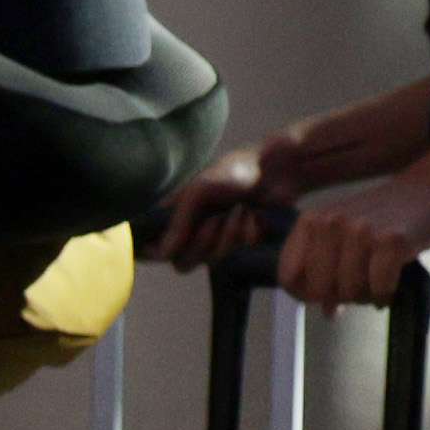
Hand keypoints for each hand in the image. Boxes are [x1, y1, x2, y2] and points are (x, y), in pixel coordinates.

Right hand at [150, 142, 286, 265]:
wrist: (276, 168)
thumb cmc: (233, 171)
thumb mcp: (199, 190)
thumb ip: (179, 222)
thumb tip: (162, 253)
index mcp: (176, 214)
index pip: (153, 247)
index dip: (155, 253)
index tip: (166, 249)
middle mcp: (193, 228)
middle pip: (184, 261)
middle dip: (203, 243)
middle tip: (216, 219)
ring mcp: (218, 235)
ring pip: (213, 259)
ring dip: (230, 235)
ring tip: (242, 209)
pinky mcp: (242, 238)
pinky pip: (240, 250)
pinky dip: (250, 233)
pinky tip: (257, 215)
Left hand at [269, 172, 429, 312]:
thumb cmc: (383, 218)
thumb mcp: (342, 234)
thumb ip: (325, 267)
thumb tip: (328, 312)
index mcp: (310, 222)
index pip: (288, 277)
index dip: (306, 295)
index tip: (325, 299)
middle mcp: (330, 224)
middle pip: (319, 290)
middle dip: (341, 298)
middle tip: (361, 289)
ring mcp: (360, 231)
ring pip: (350, 292)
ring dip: (366, 297)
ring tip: (378, 284)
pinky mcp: (391, 240)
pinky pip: (379, 289)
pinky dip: (385, 296)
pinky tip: (390, 290)